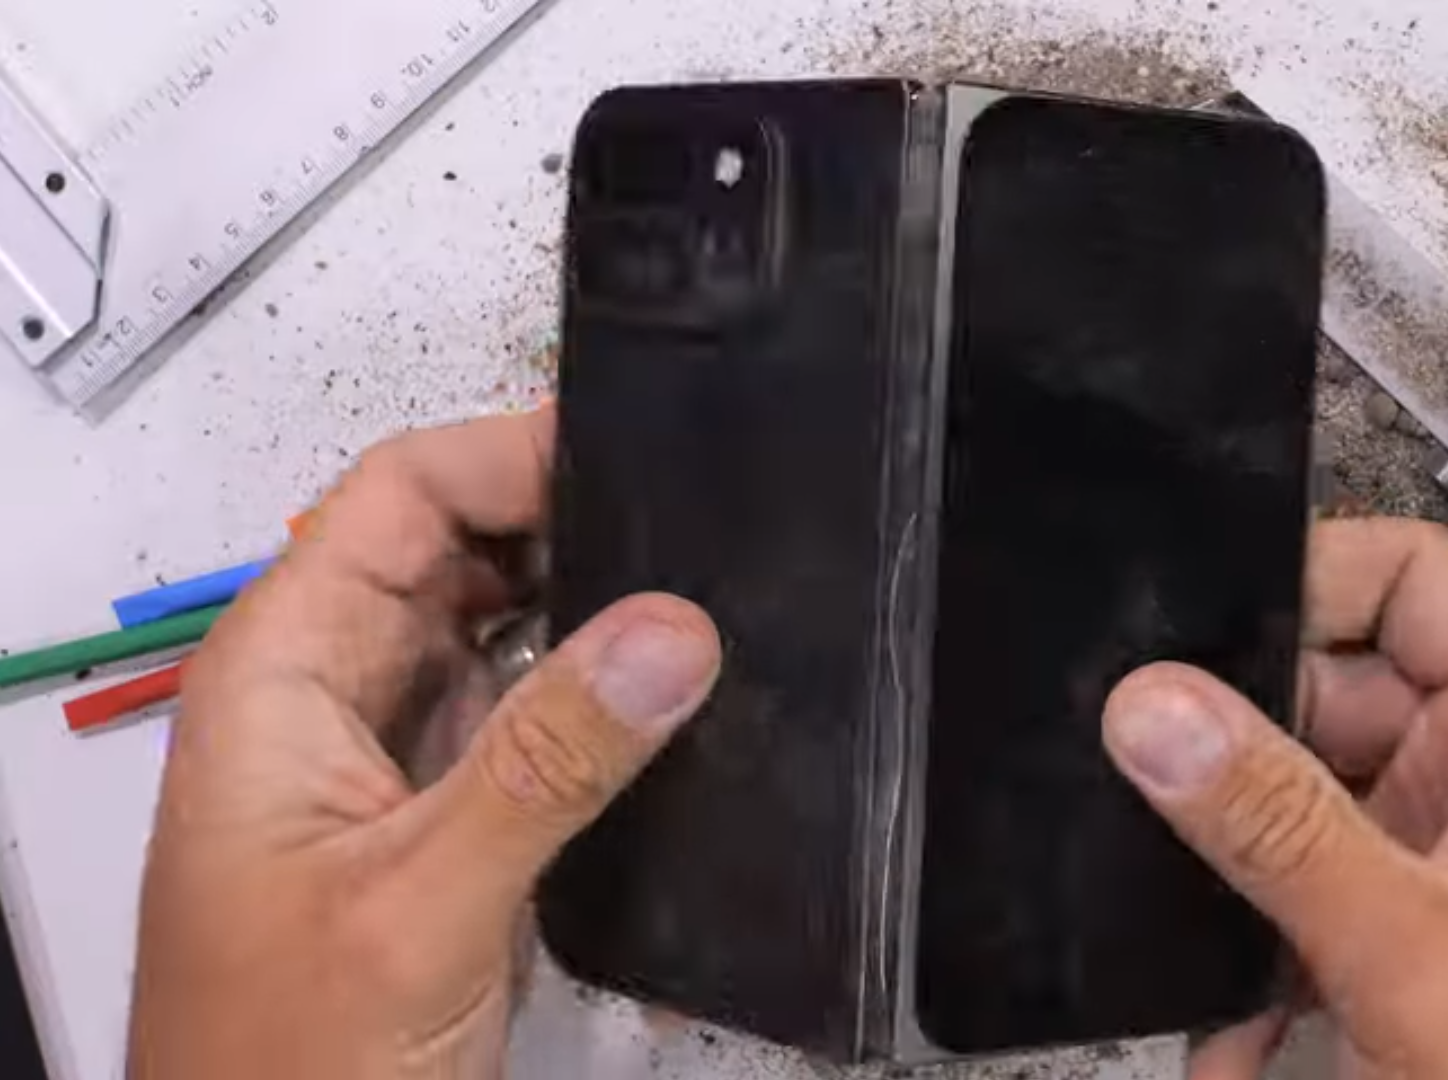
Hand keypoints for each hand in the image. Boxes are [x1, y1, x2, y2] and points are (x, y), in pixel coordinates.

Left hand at [129, 410, 722, 1078]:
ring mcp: (399, 760)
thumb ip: (547, 764)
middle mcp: (337, 699)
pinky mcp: (455, 821)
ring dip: (595, 610)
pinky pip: (534, 715)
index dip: (508, 454)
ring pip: (505, 630)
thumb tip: (670, 632)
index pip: (395, 497)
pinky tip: (674, 699)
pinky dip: (600, 695)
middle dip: (570, 525)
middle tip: (699, 525)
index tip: (635, 455)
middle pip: (456, 549)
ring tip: (706, 596)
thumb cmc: (283, 1066)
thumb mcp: (419, 904)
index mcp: (283, 678)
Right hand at [1102, 519, 1447, 1078]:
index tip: (1184, 626)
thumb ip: (1278, 826)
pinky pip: (1302, 899)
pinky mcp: (1411, 945)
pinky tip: (1223, 1031)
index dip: (1308, 580)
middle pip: (1337, 694)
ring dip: (1233, 867)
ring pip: (1303, 804)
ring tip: (1167, 907)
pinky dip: (1251, 957)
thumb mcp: (1415, 957)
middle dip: (1237, 749)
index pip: (1418, 585)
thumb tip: (1154, 706)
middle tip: (1138, 783)